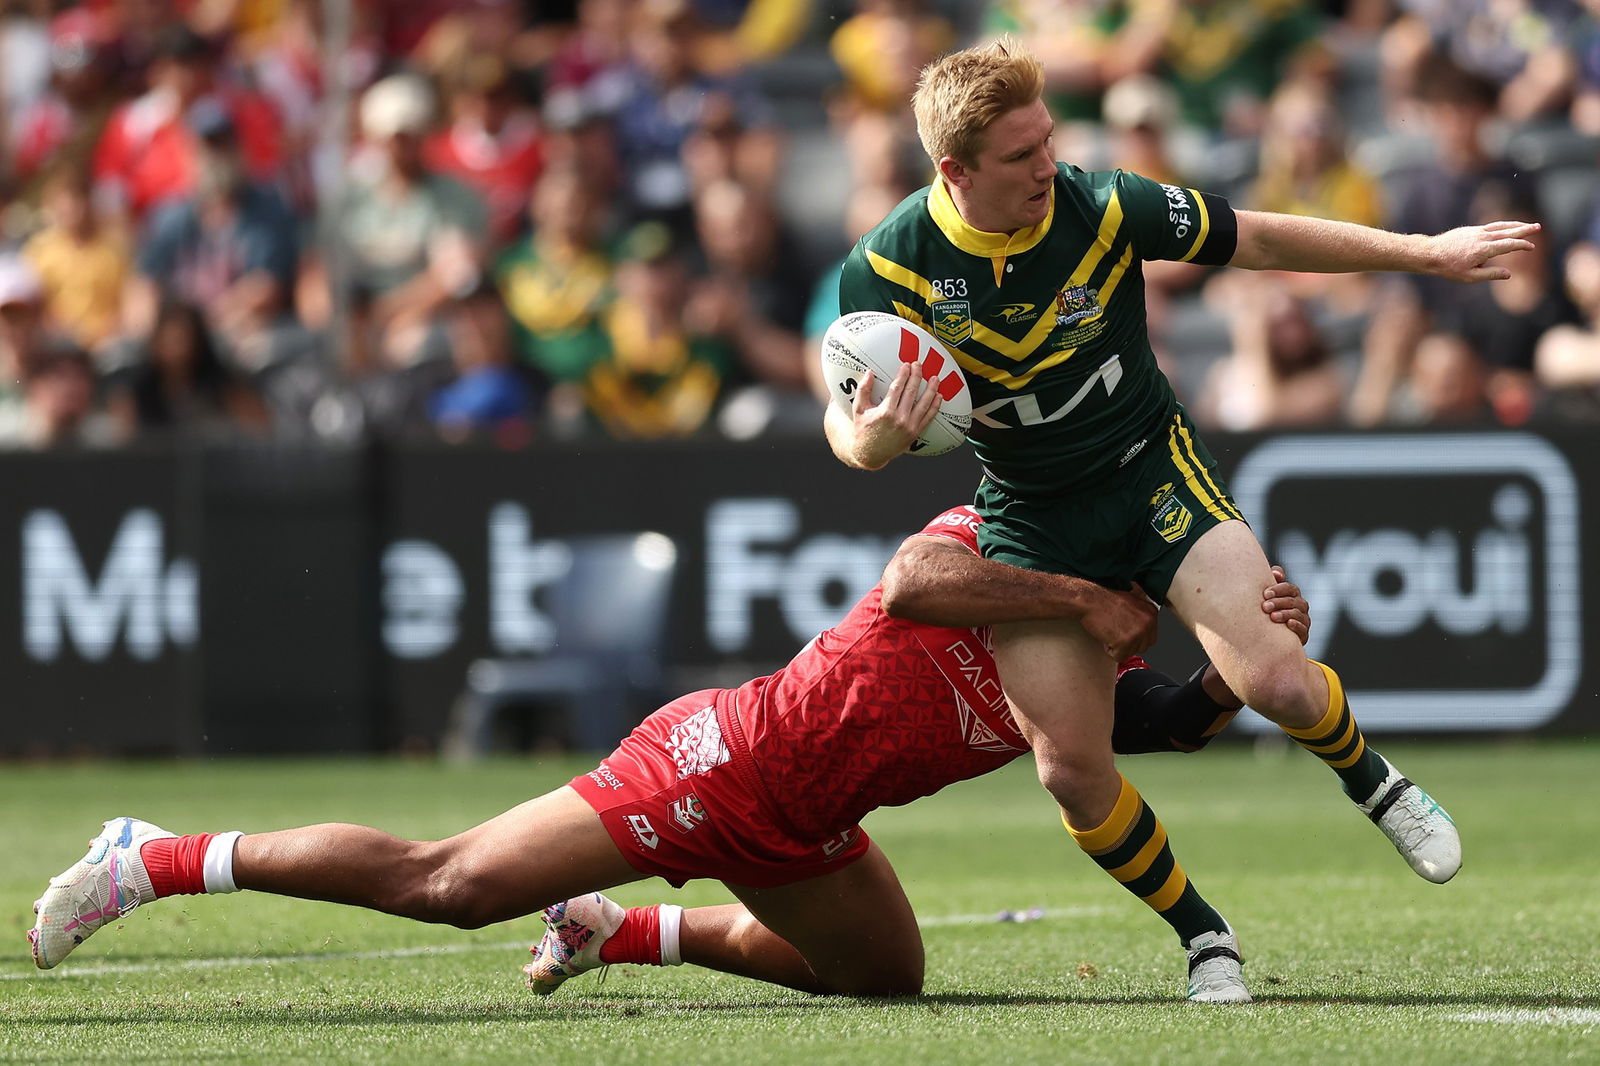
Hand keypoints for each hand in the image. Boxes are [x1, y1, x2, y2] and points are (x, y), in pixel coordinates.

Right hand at [841, 362, 941, 468]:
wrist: (870, 454)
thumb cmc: (863, 431)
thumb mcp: (859, 410)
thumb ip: (863, 390)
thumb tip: (869, 373)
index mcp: (885, 412)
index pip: (897, 388)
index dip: (903, 375)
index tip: (906, 365)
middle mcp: (899, 419)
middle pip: (911, 392)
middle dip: (917, 376)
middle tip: (919, 365)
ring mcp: (909, 426)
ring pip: (924, 404)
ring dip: (931, 389)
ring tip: (935, 378)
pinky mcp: (915, 433)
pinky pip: (928, 417)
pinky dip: (935, 406)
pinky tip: (938, 397)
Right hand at [1081, 584, 1157, 660]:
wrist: (1090, 599)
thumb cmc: (1105, 599)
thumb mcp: (1131, 597)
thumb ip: (1142, 609)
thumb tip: (1145, 617)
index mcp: (1151, 613)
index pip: (1150, 637)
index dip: (1135, 637)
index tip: (1125, 631)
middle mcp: (1148, 623)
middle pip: (1142, 647)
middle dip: (1128, 644)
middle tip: (1115, 631)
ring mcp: (1138, 633)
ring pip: (1131, 653)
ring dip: (1118, 647)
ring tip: (1110, 631)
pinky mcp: (1125, 642)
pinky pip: (1119, 657)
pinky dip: (1110, 650)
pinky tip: (1106, 636)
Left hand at [1261, 564, 1309, 645]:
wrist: (1271, 635)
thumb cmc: (1268, 609)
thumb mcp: (1268, 595)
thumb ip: (1271, 580)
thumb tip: (1276, 573)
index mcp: (1292, 594)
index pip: (1289, 588)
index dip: (1278, 589)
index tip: (1265, 594)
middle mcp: (1300, 605)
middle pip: (1293, 601)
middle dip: (1279, 602)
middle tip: (1265, 606)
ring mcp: (1303, 619)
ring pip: (1298, 614)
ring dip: (1285, 614)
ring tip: (1273, 617)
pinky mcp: (1303, 634)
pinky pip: (1303, 628)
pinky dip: (1296, 625)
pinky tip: (1288, 624)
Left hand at [1425, 220, 1539, 282]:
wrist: (1430, 254)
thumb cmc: (1448, 268)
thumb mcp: (1470, 277)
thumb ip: (1490, 274)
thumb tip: (1509, 274)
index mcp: (1484, 249)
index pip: (1508, 245)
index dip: (1521, 245)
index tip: (1531, 247)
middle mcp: (1482, 237)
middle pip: (1507, 232)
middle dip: (1524, 230)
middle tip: (1538, 227)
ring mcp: (1476, 231)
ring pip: (1500, 226)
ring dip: (1515, 225)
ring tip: (1527, 225)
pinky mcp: (1471, 230)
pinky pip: (1491, 226)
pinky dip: (1502, 226)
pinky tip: (1507, 227)